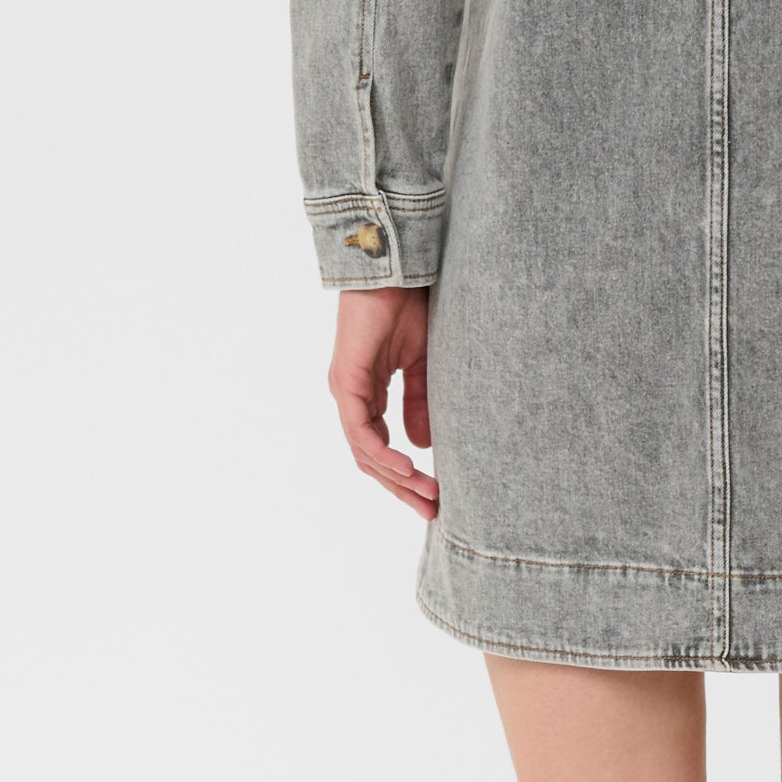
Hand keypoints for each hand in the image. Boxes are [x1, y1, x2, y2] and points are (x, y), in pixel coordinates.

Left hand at [328, 284, 437, 519]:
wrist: (395, 270)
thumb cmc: (407, 307)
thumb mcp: (423, 364)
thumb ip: (420, 402)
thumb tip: (422, 446)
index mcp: (367, 394)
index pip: (379, 448)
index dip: (405, 477)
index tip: (436, 496)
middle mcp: (351, 398)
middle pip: (369, 459)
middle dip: (402, 489)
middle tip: (432, 511)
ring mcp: (346, 391)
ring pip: (364, 451)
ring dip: (396, 478)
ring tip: (428, 494)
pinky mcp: (346, 381)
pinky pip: (360, 430)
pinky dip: (383, 452)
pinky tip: (407, 468)